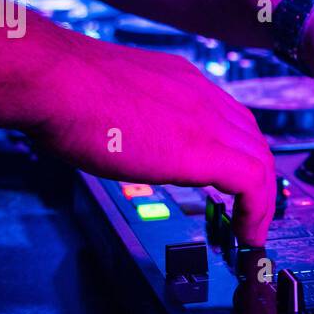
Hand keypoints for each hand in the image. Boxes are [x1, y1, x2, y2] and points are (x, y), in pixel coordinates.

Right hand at [31, 33, 276, 243]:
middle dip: (259, 177)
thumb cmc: (60, 87)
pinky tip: (246, 235)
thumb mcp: (110, 97)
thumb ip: (132, 114)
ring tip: (250, 230)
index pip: (229, 117)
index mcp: (181, 79)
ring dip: (261, 199)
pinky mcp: (202, 149)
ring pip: (261, 160)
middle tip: (251, 210)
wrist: (52, 78)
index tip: (231, 179)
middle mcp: (201, 94)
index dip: (237, 151)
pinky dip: (257, 210)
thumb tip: (122, 137)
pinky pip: (252, 182)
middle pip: (253, 138)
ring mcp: (206, 118)